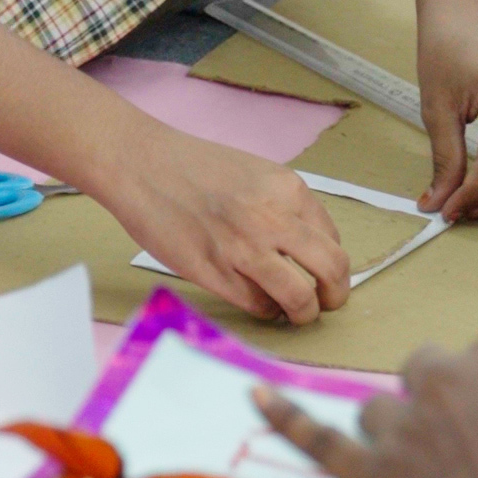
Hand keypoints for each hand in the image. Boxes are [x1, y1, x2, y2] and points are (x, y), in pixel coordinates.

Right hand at [92, 124, 354, 324]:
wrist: (141, 163)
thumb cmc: (194, 168)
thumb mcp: (256, 174)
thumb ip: (284, 206)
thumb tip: (308, 248)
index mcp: (287, 189)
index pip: (334, 240)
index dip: (333, 265)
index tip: (325, 276)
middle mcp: (272, 218)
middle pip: (331, 270)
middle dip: (335, 296)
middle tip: (327, 303)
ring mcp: (242, 247)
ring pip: (298, 297)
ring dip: (303, 312)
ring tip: (295, 313)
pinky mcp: (213, 272)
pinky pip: (257, 305)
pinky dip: (266, 311)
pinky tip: (259, 303)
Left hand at [251, 334, 477, 477]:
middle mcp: (446, 379)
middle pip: (425, 371)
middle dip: (441, 401)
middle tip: (467, 452)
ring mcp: (402, 428)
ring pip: (380, 408)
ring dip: (396, 431)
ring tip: (423, 474)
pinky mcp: (372, 477)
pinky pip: (318, 439)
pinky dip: (285, 417)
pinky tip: (254, 397)